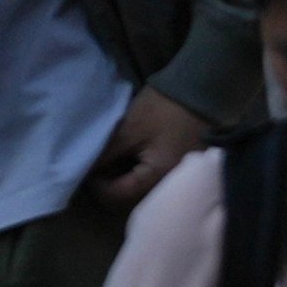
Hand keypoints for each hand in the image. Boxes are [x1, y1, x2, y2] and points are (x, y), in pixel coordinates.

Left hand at [81, 87, 209, 214]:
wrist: (199, 88)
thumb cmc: (162, 109)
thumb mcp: (129, 129)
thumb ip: (106, 154)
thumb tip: (86, 170)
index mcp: (158, 177)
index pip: (119, 196)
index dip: (98, 186)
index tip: (88, 168)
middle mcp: (171, 185)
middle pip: (132, 197)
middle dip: (111, 184)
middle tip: (99, 165)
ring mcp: (178, 177)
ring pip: (143, 188)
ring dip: (125, 177)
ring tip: (114, 159)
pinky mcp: (180, 167)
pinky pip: (154, 178)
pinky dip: (139, 171)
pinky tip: (132, 156)